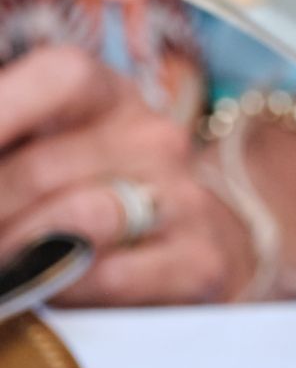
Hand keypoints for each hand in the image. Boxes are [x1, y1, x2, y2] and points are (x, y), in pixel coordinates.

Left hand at [0, 47, 253, 304]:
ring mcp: (186, 199)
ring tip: (5, 262)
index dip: (3, 110)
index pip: (58, 78)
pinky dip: (65, 288)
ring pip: (81, 221)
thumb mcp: (53, 145)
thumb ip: (13, 138)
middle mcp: (156, 138)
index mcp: (110, 94)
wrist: (200, 242)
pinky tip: (48, 289)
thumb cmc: (99, 192)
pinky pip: (112, 275)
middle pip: (45, 168)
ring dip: (20, 251)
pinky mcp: (203, 260)